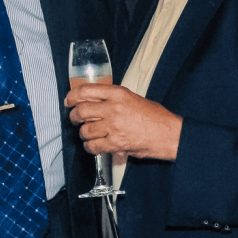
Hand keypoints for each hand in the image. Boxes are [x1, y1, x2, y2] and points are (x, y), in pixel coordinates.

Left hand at [65, 84, 182, 160]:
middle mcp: (113, 108)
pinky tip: (93, 145)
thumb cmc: (155, 117)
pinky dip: (90, 147)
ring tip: (88, 133)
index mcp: (118, 94)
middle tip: (75, 119)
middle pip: (81, 111)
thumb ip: (112, 98)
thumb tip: (92, 100)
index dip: (72, 96)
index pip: (85, 91)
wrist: (169, 133)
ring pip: (85, 130)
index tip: (69, 101)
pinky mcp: (115, 143)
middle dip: (74, 116)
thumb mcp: (133, 98)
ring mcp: (114, 126)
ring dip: (83, 133)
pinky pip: (93, 146)